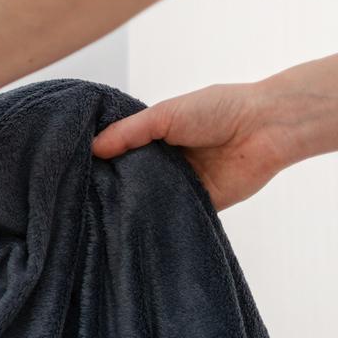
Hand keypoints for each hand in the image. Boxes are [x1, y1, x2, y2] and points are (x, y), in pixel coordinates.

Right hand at [91, 82, 296, 209]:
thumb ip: (129, 132)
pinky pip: (173, 216)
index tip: (72, 171)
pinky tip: (134, 227)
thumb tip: (91, 149)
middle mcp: (164, 162)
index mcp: (154, 137)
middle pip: (129, 178)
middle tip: (81, 199)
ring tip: (100, 217)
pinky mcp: (199, 206)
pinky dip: (158, 220)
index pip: (118, 151)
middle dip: (111, 186)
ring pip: (148, 199)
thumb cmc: (218, 110)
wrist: (265, 128)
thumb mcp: (165, 114)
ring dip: (132, 205)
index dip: (98, 160)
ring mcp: (180, 185)